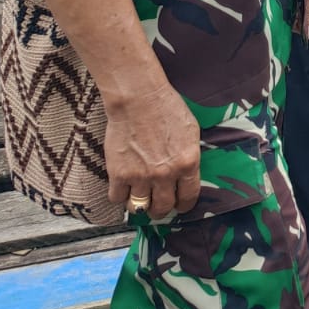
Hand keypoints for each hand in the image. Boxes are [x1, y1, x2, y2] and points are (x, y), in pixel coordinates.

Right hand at [104, 81, 201, 217]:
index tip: (179, 206)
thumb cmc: (166, 108)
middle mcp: (165, 174)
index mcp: (187, 163)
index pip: (188, 197)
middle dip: (161, 209)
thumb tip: (187, 174)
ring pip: (139, 208)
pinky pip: (117, 199)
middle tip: (157, 205)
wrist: (138, 99)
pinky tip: (123, 187)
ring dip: (140, 205)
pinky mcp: (118, 174)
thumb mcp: (191, 131)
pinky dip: (120, 196)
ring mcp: (141, 176)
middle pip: (163, 208)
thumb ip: (190, 156)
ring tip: (139, 197)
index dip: (183, 205)